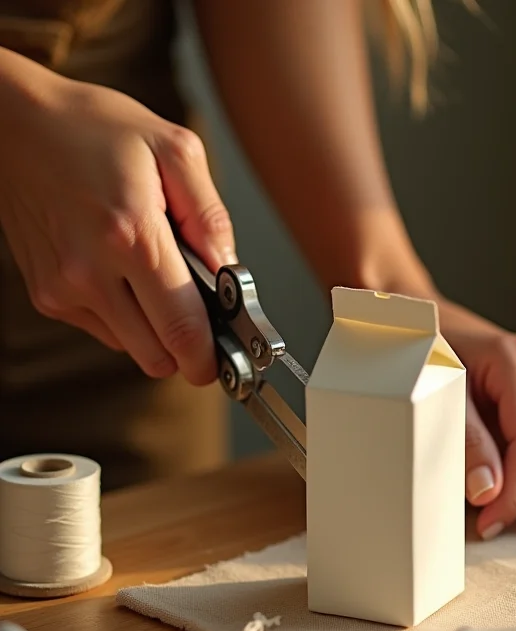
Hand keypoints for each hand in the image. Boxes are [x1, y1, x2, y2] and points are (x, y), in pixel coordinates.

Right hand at [0, 50, 233, 384]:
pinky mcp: (45, 295)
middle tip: (204, 320)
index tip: (229, 359)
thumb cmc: (93, 129)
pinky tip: (123, 274)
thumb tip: (230, 272)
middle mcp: (90, 272)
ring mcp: (62, 289)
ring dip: (157, 331)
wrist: (11, 123)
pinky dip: (126, 316)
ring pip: (132, 349)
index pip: (183, 330)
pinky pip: (105, 330)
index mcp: (132, 236)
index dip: (211, 356)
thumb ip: (211, 217)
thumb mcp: (174, 150)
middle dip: (189, 350)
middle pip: (158, 357)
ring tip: (158, 280)